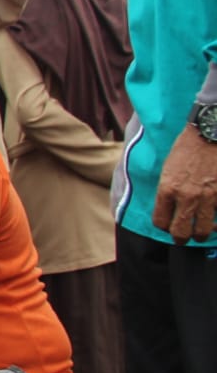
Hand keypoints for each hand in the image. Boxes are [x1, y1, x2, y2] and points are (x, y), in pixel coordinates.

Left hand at [153, 127, 216, 243]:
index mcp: (168, 189)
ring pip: (203, 231)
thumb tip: (169, 206)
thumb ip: (168, 189)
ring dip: (200, 234)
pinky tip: (215, 220)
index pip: (160, 221)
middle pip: (180, 232)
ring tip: (200, 233)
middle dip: (180, 238)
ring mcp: (208, 198)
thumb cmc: (187, 147)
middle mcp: (187, 197)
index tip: (165, 225)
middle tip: (182, 238)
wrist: (210, 134)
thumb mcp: (168, 168)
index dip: (162, 226)